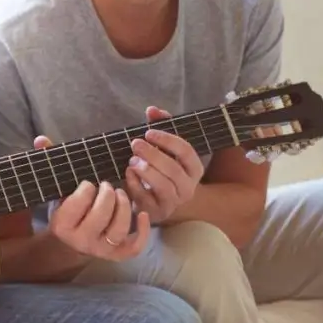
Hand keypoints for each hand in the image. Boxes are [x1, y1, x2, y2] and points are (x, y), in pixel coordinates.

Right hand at [35, 136, 150, 260]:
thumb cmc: (67, 209)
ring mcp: (101, 250)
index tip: (88, 183)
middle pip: (101, 215)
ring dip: (124, 207)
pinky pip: (135, 246)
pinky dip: (142, 230)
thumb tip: (41, 139)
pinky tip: (142, 213)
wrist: (71, 242)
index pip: (79, 202)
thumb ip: (50, 164)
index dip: (87, 188)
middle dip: (107, 194)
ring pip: (119, 229)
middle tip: (107, 185)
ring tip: (121, 194)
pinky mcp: (118, 254)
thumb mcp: (58, 189)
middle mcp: (81, 241)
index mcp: (62, 225)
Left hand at [124, 107, 204, 223]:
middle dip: (153, 155)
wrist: (157, 202)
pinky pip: (146, 199)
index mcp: (194, 169)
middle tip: (135, 143)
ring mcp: (173, 202)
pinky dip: (135, 185)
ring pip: (164, 186)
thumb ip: (161, 126)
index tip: (148, 132)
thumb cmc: (161, 169)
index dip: (167, 140)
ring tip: (132, 160)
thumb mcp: (164, 148)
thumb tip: (152, 109)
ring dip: (146, 171)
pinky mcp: (156, 213)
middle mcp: (188, 187)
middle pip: (174, 170)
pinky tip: (127, 174)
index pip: (186, 152)